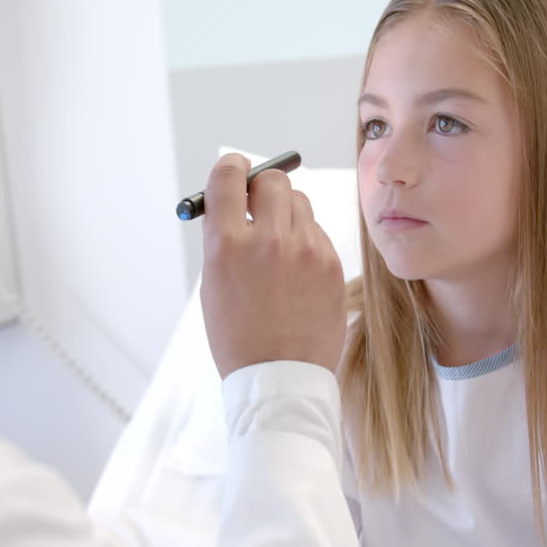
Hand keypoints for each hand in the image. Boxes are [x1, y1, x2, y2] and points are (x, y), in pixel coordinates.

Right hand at [199, 154, 345, 378]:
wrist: (279, 380)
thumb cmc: (239, 335)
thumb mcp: (214, 284)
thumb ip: (223, 237)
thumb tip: (234, 200)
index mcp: (227, 246)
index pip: (229, 176)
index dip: (231, 167)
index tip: (235, 170)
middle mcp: (267, 241)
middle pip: (272, 180)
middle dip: (262, 187)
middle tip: (257, 203)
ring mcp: (305, 251)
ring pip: (299, 202)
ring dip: (286, 214)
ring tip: (278, 248)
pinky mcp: (331, 264)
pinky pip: (317, 232)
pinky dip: (306, 241)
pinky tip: (297, 273)